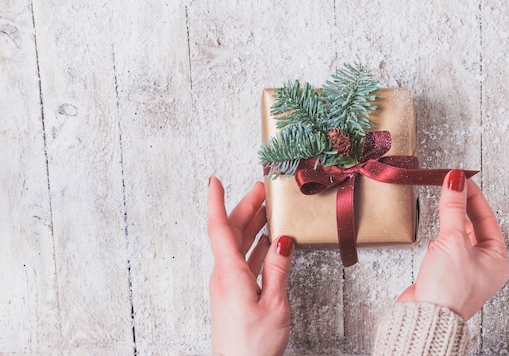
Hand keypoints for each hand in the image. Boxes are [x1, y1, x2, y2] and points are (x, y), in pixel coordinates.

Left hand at [207, 177, 294, 355]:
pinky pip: (243, 260)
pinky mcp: (234, 293)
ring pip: (237, 245)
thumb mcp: (274, 304)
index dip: (216, 201)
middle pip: (231, 231)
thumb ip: (278, 269)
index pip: (219, 227)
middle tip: (262, 188)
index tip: (214, 180)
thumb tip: (283, 240)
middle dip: (246, 206)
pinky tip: (268, 242)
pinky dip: (256, 246)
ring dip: (253, 225)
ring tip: (270, 210)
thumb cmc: (253, 346)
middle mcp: (224, 275)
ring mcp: (227, 284)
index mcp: (230, 274)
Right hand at [398, 170, 508, 320]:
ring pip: (458, 237)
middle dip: (461, 209)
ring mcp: (464, 272)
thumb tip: (455, 181)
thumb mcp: (453, 240)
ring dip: (449, 226)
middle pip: (473, 226)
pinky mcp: (446, 276)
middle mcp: (484, 266)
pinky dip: (439, 242)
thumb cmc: (448, 289)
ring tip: (443, 212)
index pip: (487, 218)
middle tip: (449, 187)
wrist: (425, 317)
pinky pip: (445, 250)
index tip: (460, 179)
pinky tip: (433, 243)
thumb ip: (453, 209)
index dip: (473, 196)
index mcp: (496, 260)